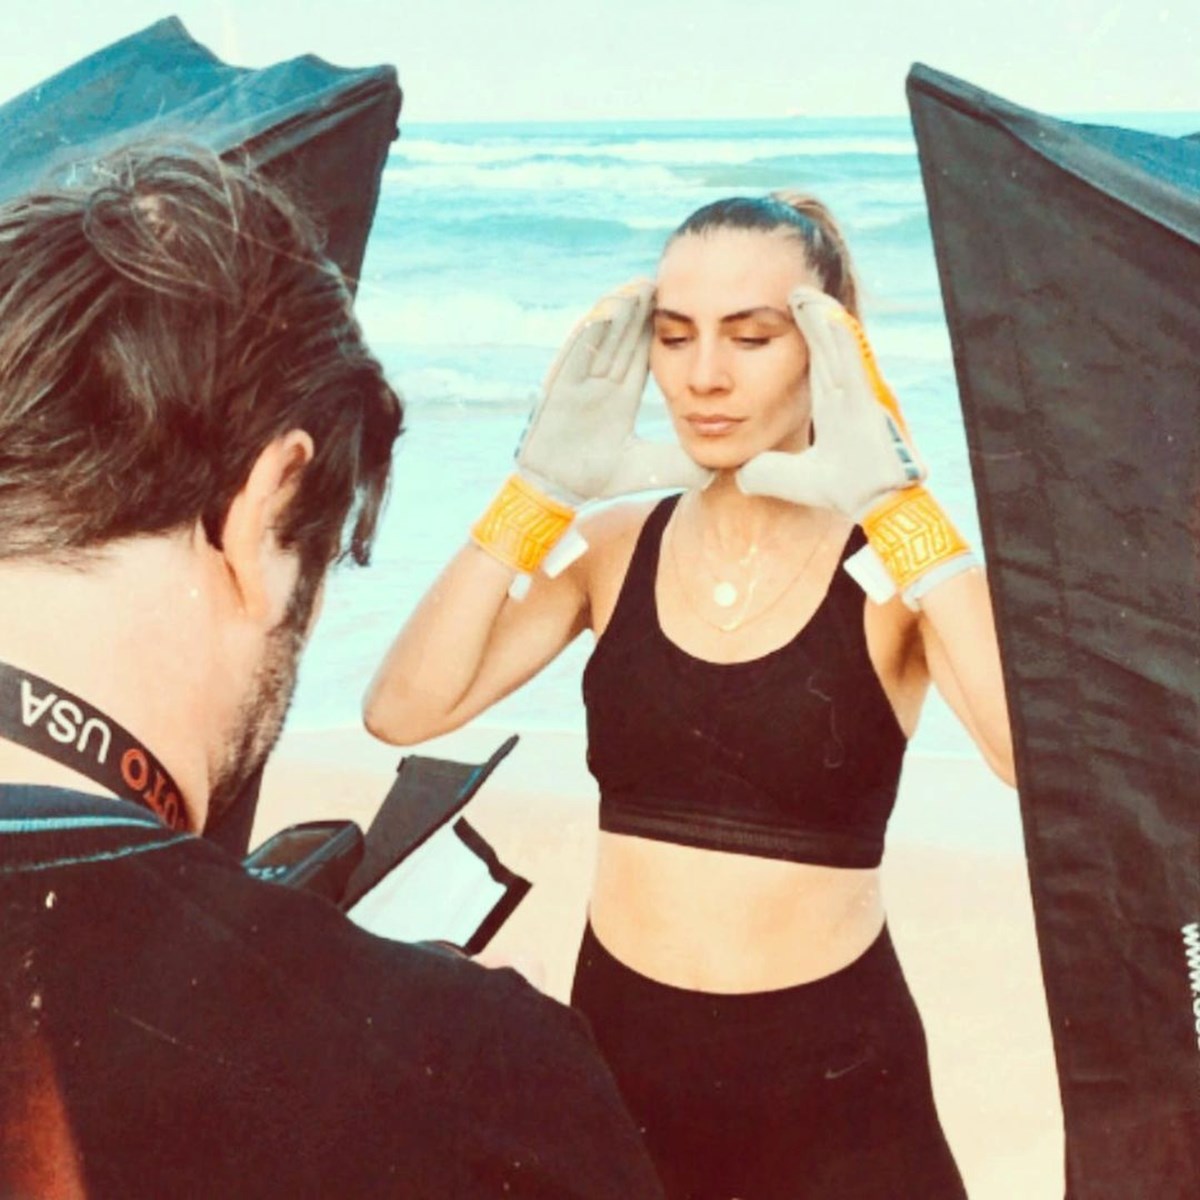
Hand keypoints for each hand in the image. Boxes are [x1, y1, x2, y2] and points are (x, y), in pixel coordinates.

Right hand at [517, 279, 710, 503]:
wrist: (557, 493)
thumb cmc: (595, 479)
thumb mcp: (649, 468)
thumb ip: (680, 466)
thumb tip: (716, 472)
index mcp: (619, 397)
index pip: (640, 355)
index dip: (654, 330)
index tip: (673, 305)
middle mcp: (599, 384)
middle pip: (621, 339)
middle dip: (638, 310)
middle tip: (657, 280)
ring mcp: (578, 383)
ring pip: (601, 339)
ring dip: (617, 312)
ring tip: (637, 286)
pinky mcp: (559, 388)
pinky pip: (575, 353)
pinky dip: (589, 332)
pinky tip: (605, 311)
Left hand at [736, 286, 924, 517]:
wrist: (876, 503)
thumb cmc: (847, 489)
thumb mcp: (794, 478)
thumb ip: (768, 474)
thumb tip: (742, 478)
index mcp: (835, 406)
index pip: (816, 364)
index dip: (805, 340)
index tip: (788, 316)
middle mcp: (848, 394)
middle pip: (826, 347)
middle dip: (812, 318)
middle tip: (795, 290)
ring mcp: (860, 392)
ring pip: (838, 346)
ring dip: (823, 318)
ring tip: (804, 292)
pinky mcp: (869, 397)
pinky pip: (853, 359)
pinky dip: (841, 336)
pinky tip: (826, 314)